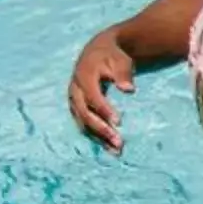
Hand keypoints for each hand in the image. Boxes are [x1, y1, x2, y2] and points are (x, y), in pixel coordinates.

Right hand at [68, 31, 136, 151]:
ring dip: (98, 137)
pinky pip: (84, 124)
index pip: (92, 97)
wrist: (97, 52)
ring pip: (83, 122)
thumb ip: (124, 74)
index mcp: (83, 76)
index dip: (104, 110)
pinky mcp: (77, 108)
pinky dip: (96, 136)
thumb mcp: (120, 60)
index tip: (119, 122)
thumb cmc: (113, 57)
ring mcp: (74, 100)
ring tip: (117, 150)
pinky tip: (110, 148)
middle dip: (101, 129)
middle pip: (85, 113)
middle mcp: (75, 90)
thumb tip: (129, 90)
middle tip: (119, 143)